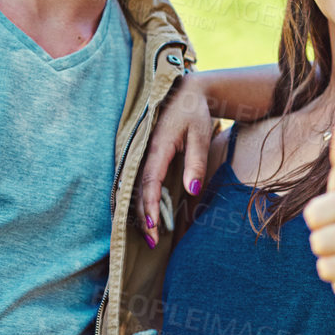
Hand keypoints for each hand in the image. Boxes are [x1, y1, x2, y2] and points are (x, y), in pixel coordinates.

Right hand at [139, 74, 211, 244]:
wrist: (186, 92)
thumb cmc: (194, 113)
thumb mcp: (200, 135)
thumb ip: (196, 162)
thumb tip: (192, 191)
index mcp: (156, 146)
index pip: (149, 181)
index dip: (149, 206)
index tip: (154, 227)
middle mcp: (143, 152)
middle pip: (136, 190)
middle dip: (143, 217)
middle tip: (152, 242)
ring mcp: (141, 154)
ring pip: (134, 188)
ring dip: (140, 211)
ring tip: (150, 236)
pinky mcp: (144, 156)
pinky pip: (139, 182)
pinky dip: (141, 200)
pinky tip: (148, 217)